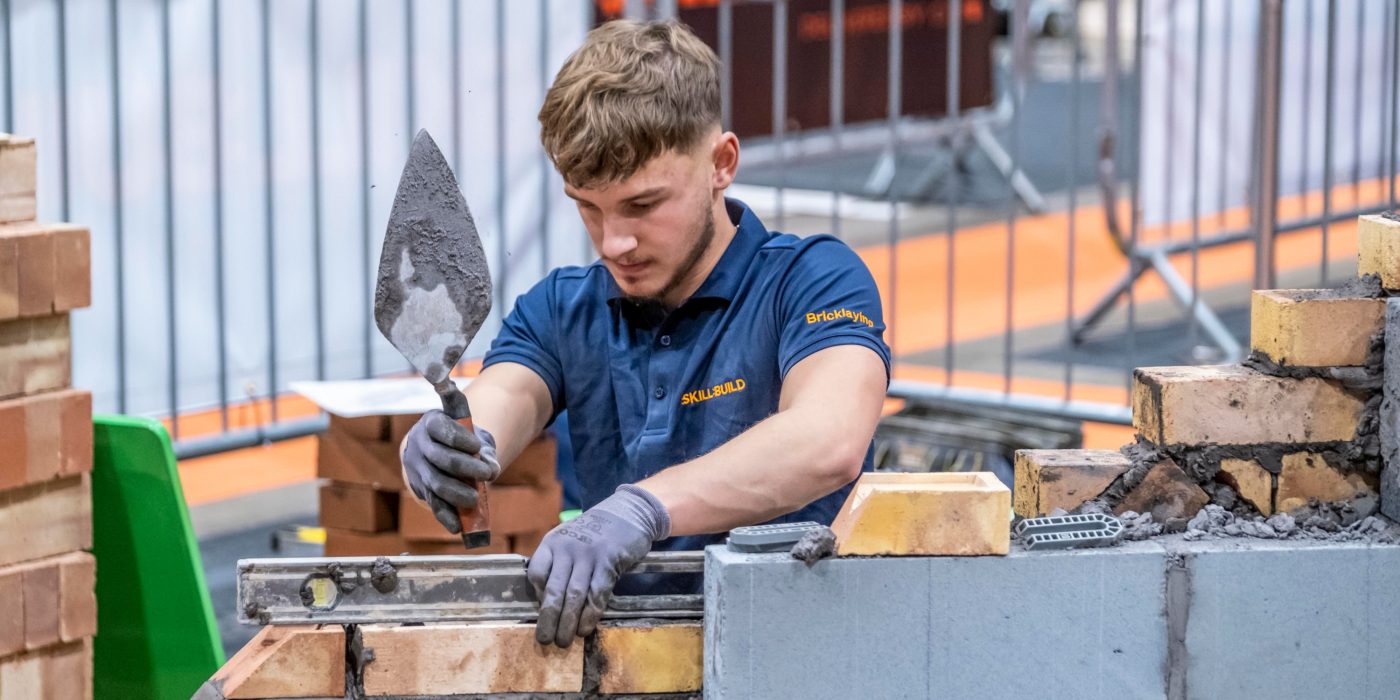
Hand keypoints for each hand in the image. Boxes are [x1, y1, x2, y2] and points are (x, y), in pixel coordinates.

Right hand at [401, 410, 500, 533]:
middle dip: (466, 467)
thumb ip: (485, 450)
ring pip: (436, 483)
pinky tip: (457, 527)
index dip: (459, 439)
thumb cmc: (463, 440)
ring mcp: (417, 468)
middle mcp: (419, 444)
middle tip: (486, 474)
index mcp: (431, 422)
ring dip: (457, 493)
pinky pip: (433, 504)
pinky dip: (446, 516)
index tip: (476, 447)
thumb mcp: (475, 437)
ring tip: (474, 499)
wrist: (440, 448)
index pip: (441, 428)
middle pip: (441, 458)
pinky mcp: (421, 489)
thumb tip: (492, 468)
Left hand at [526, 484, 670, 646]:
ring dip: (567, 622)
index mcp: (553, 543)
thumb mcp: (569, 539)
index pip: (536, 573)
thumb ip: (557, 563)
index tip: (540, 612)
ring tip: (564, 641)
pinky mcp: (609, 561)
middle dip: (548, 619)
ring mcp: (589, 555)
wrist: (628, 513)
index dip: (537, 596)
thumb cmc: (595, 532)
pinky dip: (590, 615)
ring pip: (574, 595)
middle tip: (544, 640)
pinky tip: (585, 628)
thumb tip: (547, 600)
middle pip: (554, 590)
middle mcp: (568, 548)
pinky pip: (597, 593)